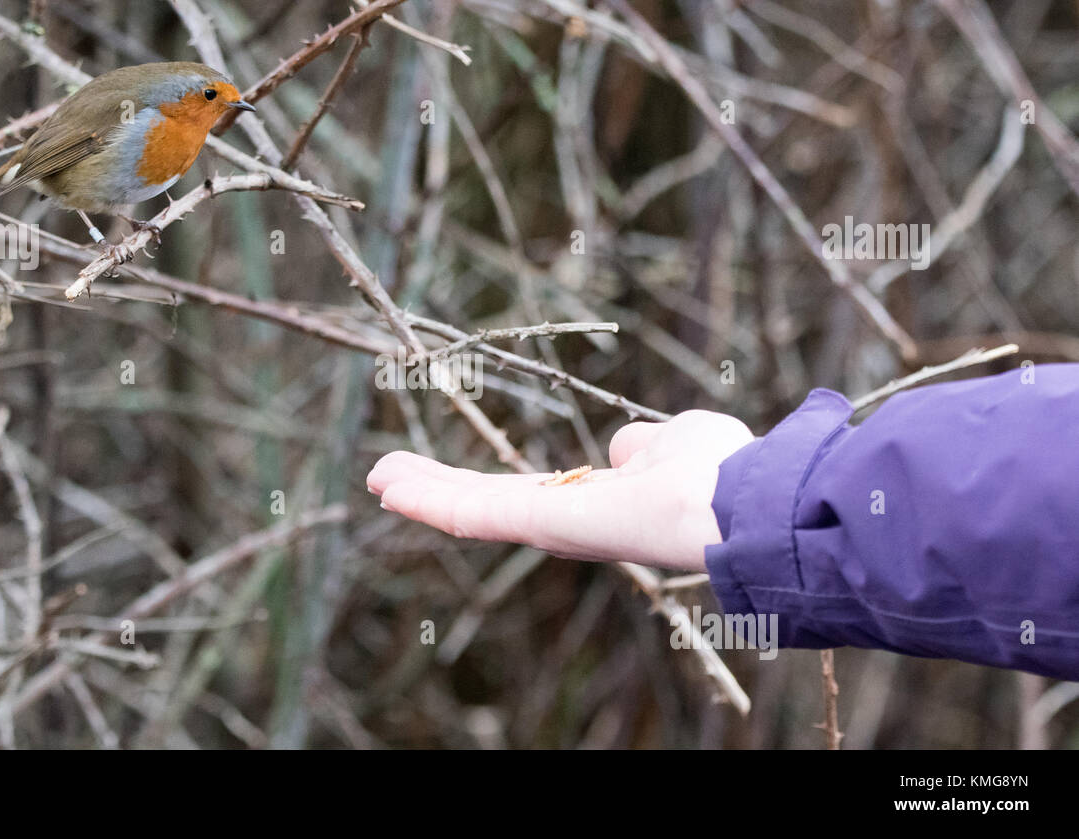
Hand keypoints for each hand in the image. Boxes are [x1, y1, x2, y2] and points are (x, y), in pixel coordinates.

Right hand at [366, 411, 753, 571]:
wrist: (733, 501)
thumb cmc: (716, 470)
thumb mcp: (671, 442)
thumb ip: (642, 446)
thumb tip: (626, 446)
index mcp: (590, 504)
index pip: (518, 494)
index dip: (475, 484)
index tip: (437, 471)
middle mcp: (562, 523)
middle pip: (482, 503)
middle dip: (433, 488)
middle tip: (385, 475)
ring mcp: (547, 526)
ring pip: (468, 510)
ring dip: (420, 493)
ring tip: (376, 477)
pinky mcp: (538, 522)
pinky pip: (473, 512)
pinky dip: (428, 499)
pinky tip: (389, 485)